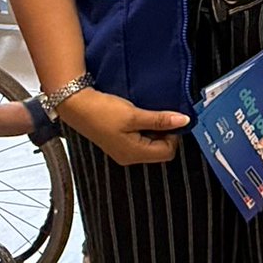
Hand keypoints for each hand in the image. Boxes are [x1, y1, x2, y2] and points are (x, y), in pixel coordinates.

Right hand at [56, 88, 188, 164]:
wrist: (78, 106)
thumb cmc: (104, 111)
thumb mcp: (135, 115)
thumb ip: (160, 120)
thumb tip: (185, 121)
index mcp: (134, 154)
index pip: (168, 152)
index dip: (174, 135)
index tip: (171, 118)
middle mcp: (130, 156)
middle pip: (161, 150)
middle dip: (166, 132)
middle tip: (162, 114)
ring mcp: (124, 150)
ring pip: (152, 143)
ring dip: (157, 128)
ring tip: (151, 113)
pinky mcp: (120, 142)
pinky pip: (142, 139)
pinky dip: (147, 128)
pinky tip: (143, 115)